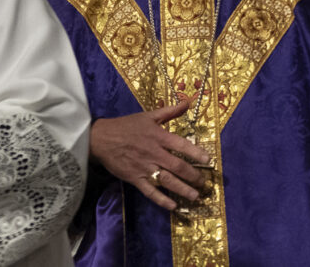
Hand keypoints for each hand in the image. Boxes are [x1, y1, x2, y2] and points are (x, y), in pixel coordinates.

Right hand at [90, 102, 211, 210]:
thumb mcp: (148, 115)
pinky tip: (173, 206)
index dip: (196, 153)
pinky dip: (162, 200)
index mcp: (158, 137)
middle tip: (203, 183)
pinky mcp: (135, 179)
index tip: (208, 160)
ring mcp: (145, 168)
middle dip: (193, 176)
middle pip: (177, 166)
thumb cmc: (126, 126)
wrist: (101, 139)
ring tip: (195, 196)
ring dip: (182, 190)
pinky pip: (150, 192)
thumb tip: (187, 102)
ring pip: (167, 181)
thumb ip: (169, 111)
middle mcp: (154, 154)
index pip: (181, 145)